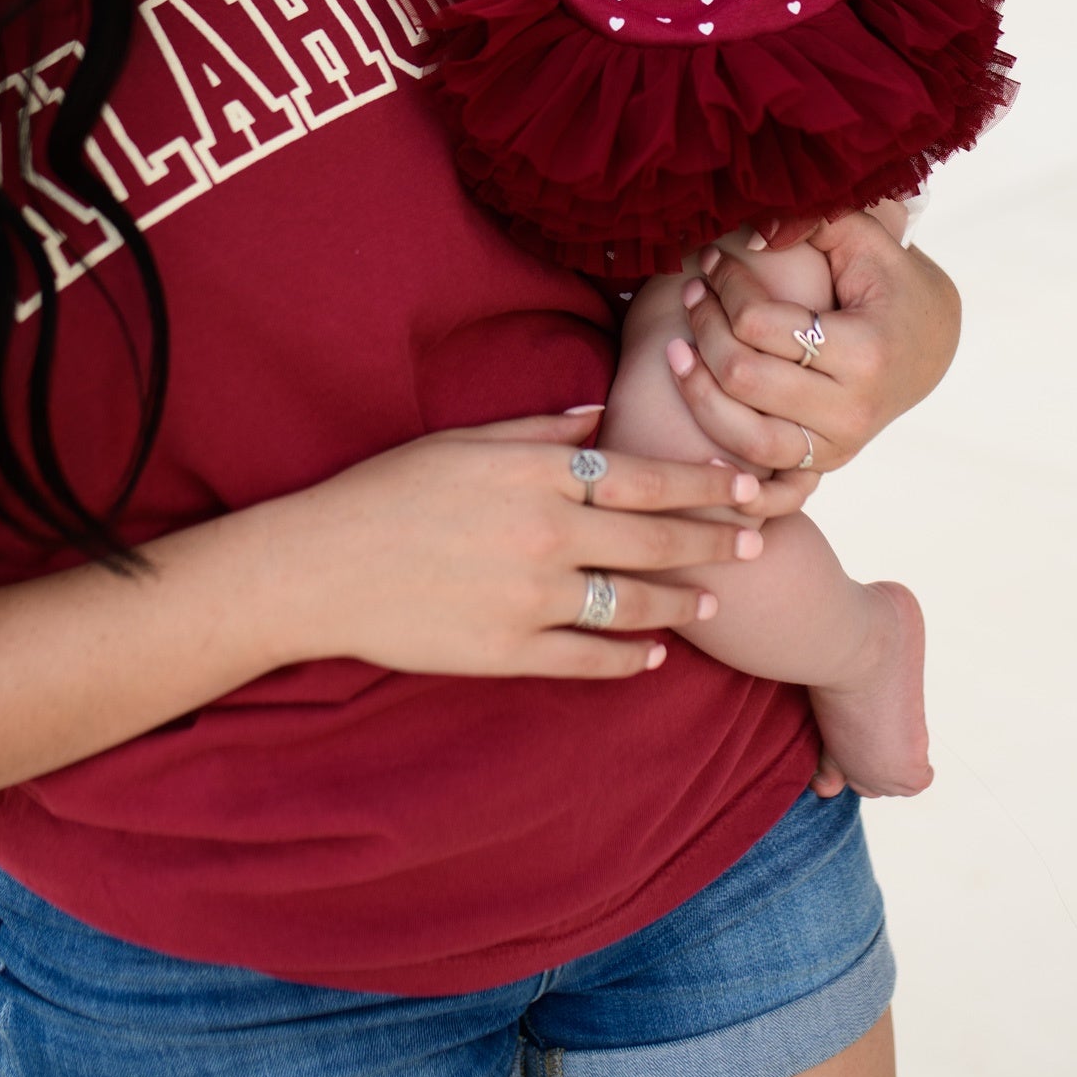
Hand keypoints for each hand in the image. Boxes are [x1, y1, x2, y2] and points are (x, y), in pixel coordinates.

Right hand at [286, 412, 764, 680]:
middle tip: (757, 542)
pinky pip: (588, 658)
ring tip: (712, 603)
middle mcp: (548, 533)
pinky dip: (627, 657)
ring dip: (682, 603)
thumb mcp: (465, 442)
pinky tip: (651, 654)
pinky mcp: (510, 652)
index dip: (705, 483)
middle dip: (714, 541)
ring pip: (634, 604)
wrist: (319, 566)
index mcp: (540, 473)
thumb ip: (541, 431)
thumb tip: (602, 418)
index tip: (746, 485)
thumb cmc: (387, 491)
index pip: (647, 476)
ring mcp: (532, 598)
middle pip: (657, 541)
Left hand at [664, 210, 960, 504]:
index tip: (713, 260)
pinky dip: (722, 451)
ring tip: (676, 348)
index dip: (725, 286)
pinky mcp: (825, 463)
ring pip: (744, 437)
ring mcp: (840, 445)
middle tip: (693, 293)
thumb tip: (751, 235)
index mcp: (865, 351)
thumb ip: (810, 220)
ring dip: (697, 391)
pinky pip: (761, 470)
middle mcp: (853, 409)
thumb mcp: (862, 238)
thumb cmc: (887, 281)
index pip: (760, 324)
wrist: (929, 342)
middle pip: (743, 377)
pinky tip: (699, 413)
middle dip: (704, 328)